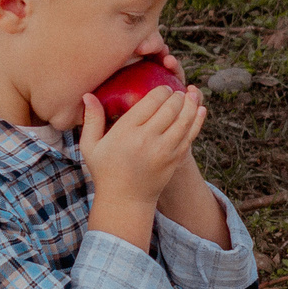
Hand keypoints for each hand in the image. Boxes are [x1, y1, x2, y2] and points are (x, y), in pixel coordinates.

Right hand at [81, 82, 203, 207]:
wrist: (126, 200)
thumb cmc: (106, 171)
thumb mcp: (91, 146)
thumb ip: (91, 119)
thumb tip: (87, 94)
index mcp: (126, 132)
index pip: (150, 102)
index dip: (161, 91)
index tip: (163, 87)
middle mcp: (147, 139)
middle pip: (170, 108)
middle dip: (177, 95)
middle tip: (178, 91)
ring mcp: (164, 149)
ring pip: (185, 119)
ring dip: (192, 104)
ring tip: (193, 93)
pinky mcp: (176, 158)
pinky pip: (191, 135)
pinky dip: (198, 120)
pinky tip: (200, 109)